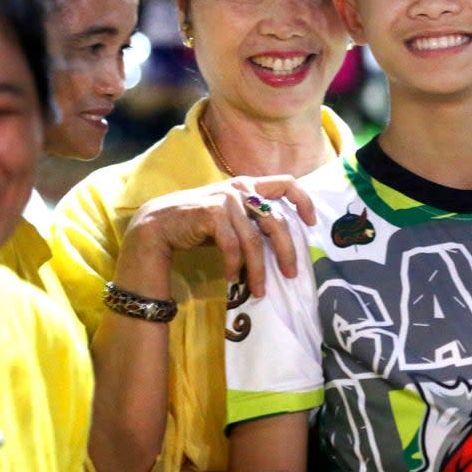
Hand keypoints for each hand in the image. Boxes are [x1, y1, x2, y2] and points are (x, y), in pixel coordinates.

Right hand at [117, 176, 315, 298]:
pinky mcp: (211, 212)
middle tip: (291, 273)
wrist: (158, 224)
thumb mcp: (232, 217)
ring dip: (258, 269)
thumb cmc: (200, 224)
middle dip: (287, 250)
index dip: (304, 201)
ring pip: (255, 239)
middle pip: (277, 220)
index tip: (312, 223)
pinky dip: (235, 265)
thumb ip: (255, 221)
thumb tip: (285, 246)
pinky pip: (233, 245)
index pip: (287, 182)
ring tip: (260, 289)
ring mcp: (226, 199)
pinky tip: (233, 278)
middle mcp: (241, 188)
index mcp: (250, 185)